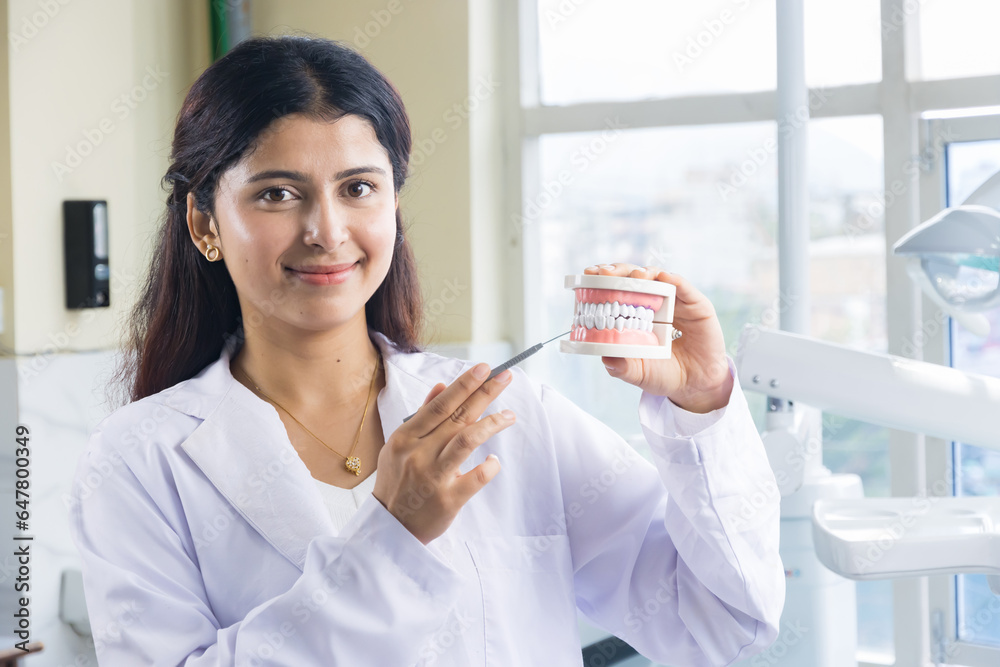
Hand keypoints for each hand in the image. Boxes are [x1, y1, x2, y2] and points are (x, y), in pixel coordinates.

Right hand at [373, 364, 514, 543]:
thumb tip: (441, 385)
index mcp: (406, 438)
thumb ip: (421, 415)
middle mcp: (419, 454)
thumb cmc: (398, 481)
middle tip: (506, 377)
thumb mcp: (399, 445)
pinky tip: (495, 459)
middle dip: (484, 393)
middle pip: (457, 417)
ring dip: (492, 423)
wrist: (390, 527)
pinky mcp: (449, 500)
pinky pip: (476, 477)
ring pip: (468, 441)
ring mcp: (434, 477)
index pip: (440, 405)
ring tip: (509, 415)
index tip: (484, 368)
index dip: (464, 384)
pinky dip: (490, 465)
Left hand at [585, 263, 733, 412]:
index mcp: (636, 314)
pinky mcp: (697, 305)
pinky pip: (685, 288)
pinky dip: (674, 280)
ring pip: (658, 277)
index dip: (604, 279)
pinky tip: (664, 278)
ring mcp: (676, 302)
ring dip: (644, 273)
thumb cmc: (664, 375)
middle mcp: (655, 303)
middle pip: (634, 278)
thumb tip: (605, 359)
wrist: (696, 385)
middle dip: (618, 271)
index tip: (589, 273)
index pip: (617, 289)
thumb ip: (622, 367)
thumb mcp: (639, 373)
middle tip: (605, 274)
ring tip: (635, 277)